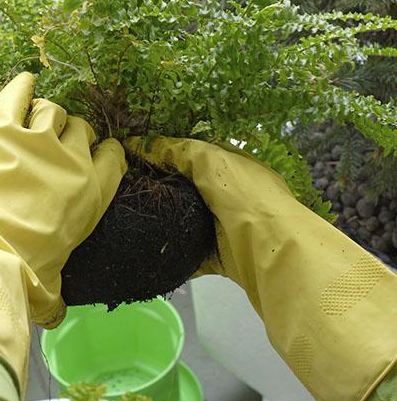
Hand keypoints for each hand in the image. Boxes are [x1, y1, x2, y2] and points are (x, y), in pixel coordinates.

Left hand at [0, 71, 125, 327]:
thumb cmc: (25, 277)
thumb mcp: (52, 286)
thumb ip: (57, 293)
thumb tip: (55, 316)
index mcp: (95, 191)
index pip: (113, 153)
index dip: (103, 152)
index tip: (93, 155)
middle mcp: (73, 160)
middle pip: (80, 128)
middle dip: (70, 135)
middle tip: (53, 148)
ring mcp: (37, 143)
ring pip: (51, 110)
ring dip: (45, 115)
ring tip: (33, 125)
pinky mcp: (2, 135)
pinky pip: (12, 100)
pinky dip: (18, 87)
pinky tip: (24, 79)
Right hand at [126, 136, 396, 400]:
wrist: (274, 252)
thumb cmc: (246, 197)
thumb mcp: (212, 161)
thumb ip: (179, 150)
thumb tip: (141, 142)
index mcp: (235, 166)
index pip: (196, 154)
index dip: (167, 153)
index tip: (135, 156)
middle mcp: (233, 195)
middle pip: (190, 188)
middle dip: (163, 187)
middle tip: (126, 187)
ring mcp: (228, 227)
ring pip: (188, 221)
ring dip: (165, 221)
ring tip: (129, 216)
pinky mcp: (222, 257)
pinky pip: (191, 254)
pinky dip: (173, 254)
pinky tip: (147, 249)